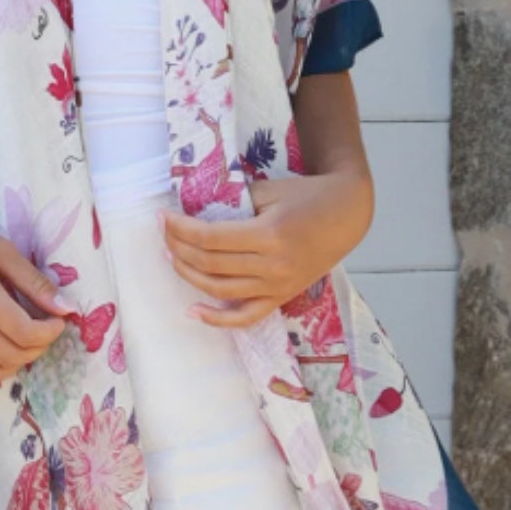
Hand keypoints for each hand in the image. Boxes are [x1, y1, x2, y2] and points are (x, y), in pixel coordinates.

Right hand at [0, 193, 75, 388]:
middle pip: (11, 355)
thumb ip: (33, 281)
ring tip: (25, 342)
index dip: (50, 332)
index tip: (60, 320)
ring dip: (16, 363)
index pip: (25, 332)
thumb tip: (66, 308)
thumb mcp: (0, 248)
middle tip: (46, 328)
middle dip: (39, 347)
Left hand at [158, 167, 374, 327]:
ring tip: (172, 257)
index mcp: (270, 235)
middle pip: (210, 264)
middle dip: (179, 248)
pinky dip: (217, 319)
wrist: (347, 215)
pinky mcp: (281, 297)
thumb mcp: (270, 190)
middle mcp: (272, 266)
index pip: (210, 238)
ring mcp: (277, 286)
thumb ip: (235, 203)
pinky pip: (246, 316)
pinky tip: (193, 311)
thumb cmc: (308, 196)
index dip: (180, 229)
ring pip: (220, 290)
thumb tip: (196, 213)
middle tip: (163, 233)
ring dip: (189, 274)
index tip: (162, 218)